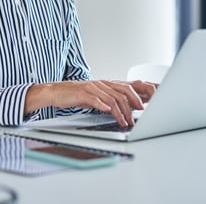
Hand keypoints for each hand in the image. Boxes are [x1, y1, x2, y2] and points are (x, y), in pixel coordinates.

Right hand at [25, 79, 157, 126]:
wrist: (56, 92)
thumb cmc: (77, 95)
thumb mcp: (97, 97)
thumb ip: (111, 99)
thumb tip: (127, 107)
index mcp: (107, 84)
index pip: (128, 86)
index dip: (140, 94)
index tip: (149, 104)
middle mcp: (102, 84)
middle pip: (123, 91)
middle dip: (134, 102)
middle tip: (140, 114)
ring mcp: (92, 87)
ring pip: (112, 98)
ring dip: (120, 111)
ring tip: (125, 122)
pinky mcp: (82, 93)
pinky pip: (95, 99)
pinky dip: (103, 105)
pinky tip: (107, 111)